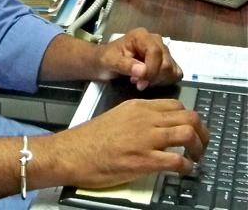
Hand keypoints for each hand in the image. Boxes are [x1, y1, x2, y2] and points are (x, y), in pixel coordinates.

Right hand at [39, 98, 208, 188]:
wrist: (73, 152)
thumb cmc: (91, 138)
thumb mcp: (116, 117)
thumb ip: (137, 118)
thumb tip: (157, 128)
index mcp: (137, 106)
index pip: (176, 105)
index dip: (189, 118)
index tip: (190, 129)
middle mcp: (144, 119)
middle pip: (188, 117)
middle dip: (201, 132)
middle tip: (200, 144)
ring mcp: (145, 138)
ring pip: (187, 134)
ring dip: (198, 148)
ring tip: (195, 157)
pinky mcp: (144, 159)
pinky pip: (177, 160)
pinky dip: (187, 167)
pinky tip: (183, 170)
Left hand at [94, 28, 181, 89]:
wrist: (103, 62)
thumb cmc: (105, 59)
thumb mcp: (110, 62)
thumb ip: (125, 65)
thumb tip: (143, 71)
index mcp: (141, 36)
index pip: (155, 52)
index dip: (151, 70)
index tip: (140, 84)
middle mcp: (155, 40)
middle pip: (166, 62)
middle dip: (153, 77)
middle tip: (137, 83)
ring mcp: (162, 50)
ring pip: (172, 69)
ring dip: (158, 80)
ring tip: (140, 81)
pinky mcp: (166, 61)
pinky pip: (175, 73)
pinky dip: (165, 81)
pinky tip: (150, 81)